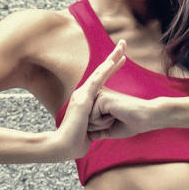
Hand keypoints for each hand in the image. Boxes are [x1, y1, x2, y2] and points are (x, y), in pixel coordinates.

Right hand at [48, 40, 126, 160]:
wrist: (65, 146)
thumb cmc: (77, 141)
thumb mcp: (91, 128)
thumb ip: (96, 123)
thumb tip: (102, 126)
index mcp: (87, 98)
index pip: (102, 79)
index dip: (112, 67)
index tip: (122, 58)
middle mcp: (84, 93)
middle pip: (101, 71)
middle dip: (113, 56)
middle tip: (123, 43)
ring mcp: (82, 94)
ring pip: (99, 73)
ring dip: (111, 59)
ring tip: (121, 48)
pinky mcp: (83, 99)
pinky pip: (95, 83)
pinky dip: (104, 72)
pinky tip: (112, 63)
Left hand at [87, 87, 161, 140]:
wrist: (146, 118)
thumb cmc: (131, 124)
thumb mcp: (110, 130)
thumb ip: (98, 132)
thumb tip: (88, 137)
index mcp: (99, 100)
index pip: (87, 121)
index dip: (99, 128)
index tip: (114, 121)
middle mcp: (97, 95)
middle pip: (85, 120)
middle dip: (99, 127)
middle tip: (115, 119)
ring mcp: (98, 95)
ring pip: (87, 120)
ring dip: (101, 125)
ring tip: (115, 117)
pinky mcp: (101, 98)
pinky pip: (93, 118)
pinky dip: (104, 122)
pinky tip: (115, 115)